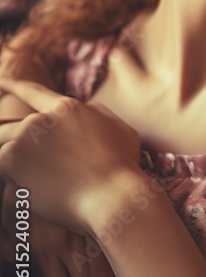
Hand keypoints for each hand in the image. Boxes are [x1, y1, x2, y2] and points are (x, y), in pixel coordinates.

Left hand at [0, 79, 141, 233]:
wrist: (111, 195)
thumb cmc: (122, 167)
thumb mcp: (119, 128)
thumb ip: (96, 114)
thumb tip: (85, 109)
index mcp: (66, 107)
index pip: (33, 92)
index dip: (14, 85)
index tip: (1, 81)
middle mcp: (41, 119)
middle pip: (12, 126)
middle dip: (17, 144)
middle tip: (30, 163)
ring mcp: (24, 138)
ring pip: (3, 144)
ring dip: (13, 159)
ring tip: (33, 177)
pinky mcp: (12, 160)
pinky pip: (1, 164)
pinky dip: (10, 176)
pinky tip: (29, 188)